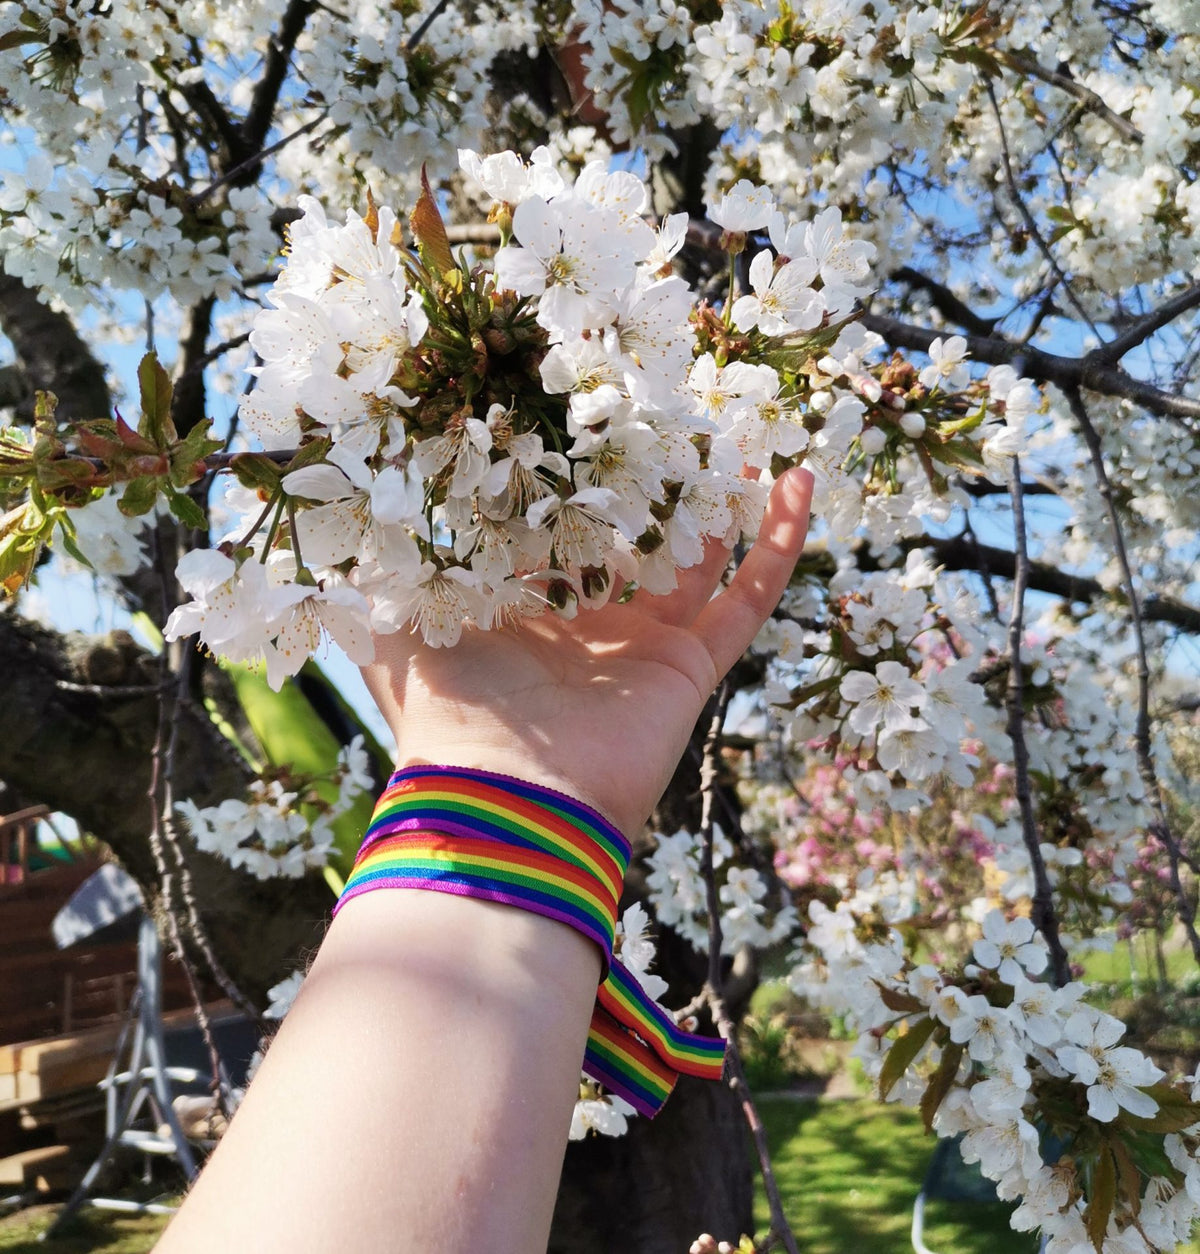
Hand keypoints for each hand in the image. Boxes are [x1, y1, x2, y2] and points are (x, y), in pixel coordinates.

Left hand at [361, 467, 813, 835]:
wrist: (509, 798)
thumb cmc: (450, 714)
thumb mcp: (399, 630)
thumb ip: (392, 573)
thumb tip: (378, 506)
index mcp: (526, 614)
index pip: (559, 532)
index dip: (577, 481)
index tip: (589, 422)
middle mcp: (590, 628)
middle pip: (636, 541)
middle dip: (657, 487)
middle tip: (676, 422)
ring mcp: (647, 647)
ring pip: (700, 560)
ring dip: (723, 503)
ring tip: (741, 438)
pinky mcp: (692, 666)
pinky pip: (748, 599)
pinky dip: (778, 544)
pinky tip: (797, 484)